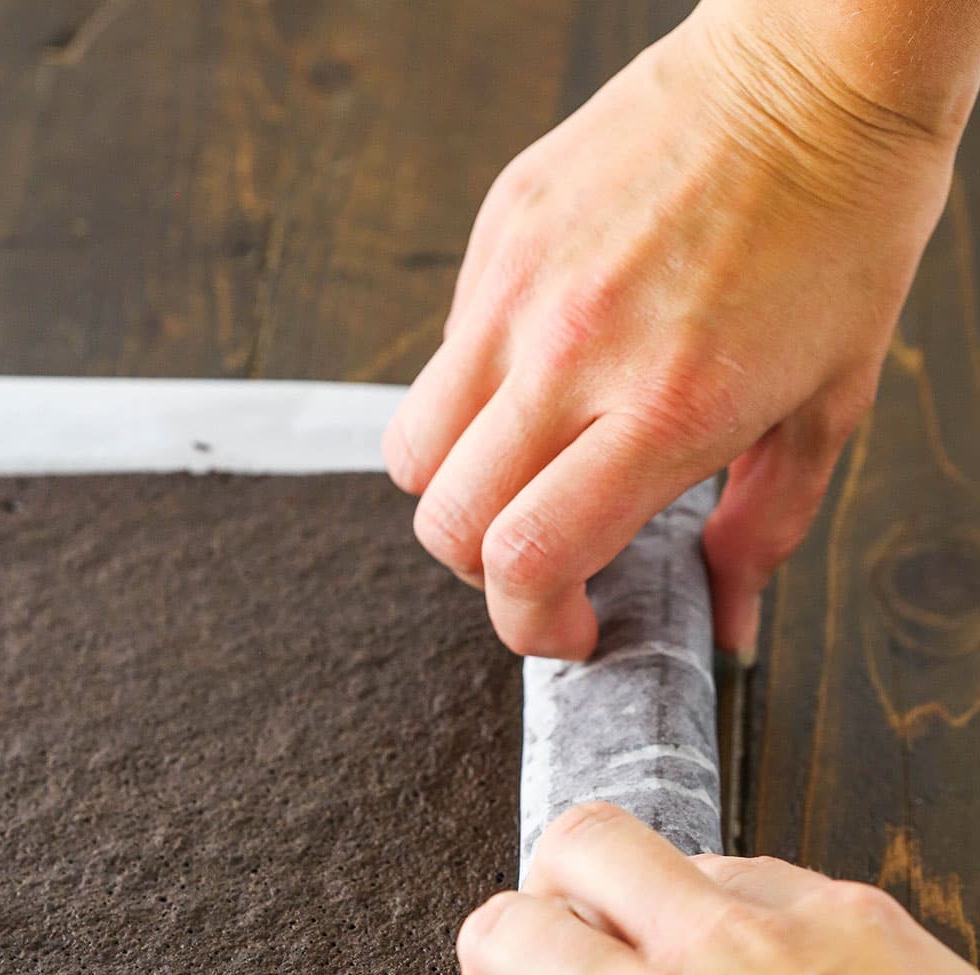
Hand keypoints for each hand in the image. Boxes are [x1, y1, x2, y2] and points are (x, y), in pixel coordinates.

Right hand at [384, 0, 958, 658]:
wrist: (816, 68)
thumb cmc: (839, 229)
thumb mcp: (829, 405)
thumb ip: (766, 529)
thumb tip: (732, 625)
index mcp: (664, 407)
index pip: (526, 558)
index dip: (531, 624)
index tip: (570, 628)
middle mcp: (572, 351)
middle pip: (447, 521)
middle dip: (487, 572)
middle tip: (547, 562)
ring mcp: (520, 285)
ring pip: (413, 446)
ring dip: (457, 490)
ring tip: (526, 475)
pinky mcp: (501, 228)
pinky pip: (446, 353)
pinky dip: (478, 394)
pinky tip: (549, 369)